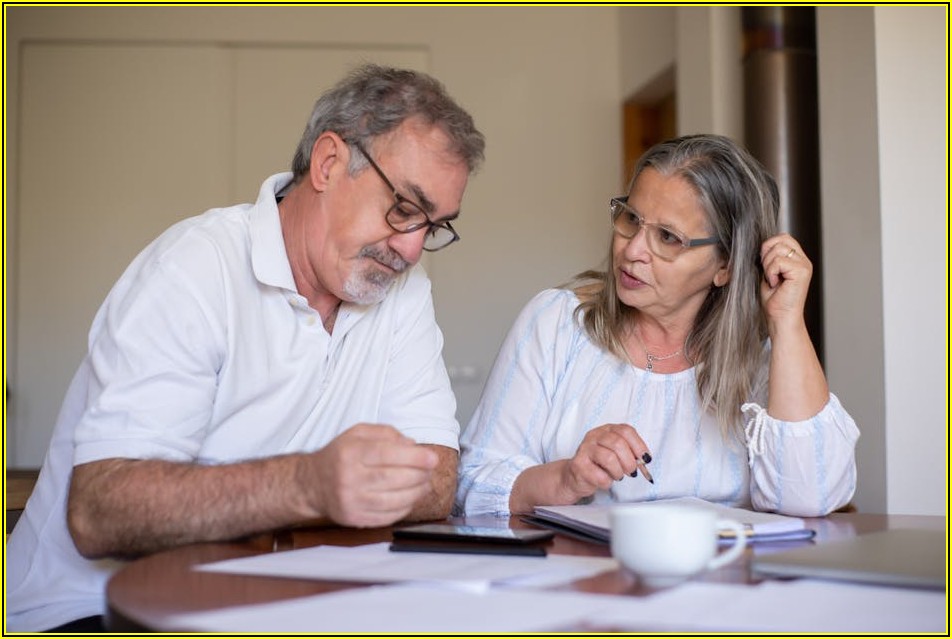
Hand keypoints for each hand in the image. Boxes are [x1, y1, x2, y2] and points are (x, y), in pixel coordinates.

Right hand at [305, 423, 438, 527]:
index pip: (385, 454)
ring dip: (416, 493)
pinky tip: (410, 498)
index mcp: (349, 452)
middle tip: (430, 471)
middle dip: (419, 475)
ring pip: (392, 500)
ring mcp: (350, 501)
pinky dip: (405, 508)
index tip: (432, 458)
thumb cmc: (342, 455)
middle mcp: (347, 478)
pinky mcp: (353, 518)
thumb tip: (413, 446)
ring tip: (425, 484)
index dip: (413, 457)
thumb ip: (387, 433)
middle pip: (392, 479)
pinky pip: (387, 516)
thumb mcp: (358, 433)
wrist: (313, 483)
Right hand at [558, 423, 649, 502]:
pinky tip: (604, 480)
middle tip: (631, 472)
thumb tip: (644, 460)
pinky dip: (607, 482)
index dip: (639, 445)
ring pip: (609, 458)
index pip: (626, 430)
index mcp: (606, 430)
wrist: (575, 476)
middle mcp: (594, 436)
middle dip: (629, 461)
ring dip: (618, 472)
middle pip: (618, 443)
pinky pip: (600, 476)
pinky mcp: (578, 465)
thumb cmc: (599, 464)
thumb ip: (630, 452)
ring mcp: (584, 449)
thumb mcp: (616, 453)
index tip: (645, 459)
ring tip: (617, 476)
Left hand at [760, 234, 811, 331]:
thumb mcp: (769, 272)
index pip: (783, 237)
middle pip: (780, 240)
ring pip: (778, 250)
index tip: (765, 264)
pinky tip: (775, 284)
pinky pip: (778, 262)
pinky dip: (771, 273)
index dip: (769, 246)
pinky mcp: (802, 271)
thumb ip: (770, 257)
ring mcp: (804, 265)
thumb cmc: (774, 299)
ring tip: (772, 280)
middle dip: (766, 255)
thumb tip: (762, 245)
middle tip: (768, 273)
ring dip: (768, 266)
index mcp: (797, 259)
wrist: (779, 317)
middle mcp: (804, 260)